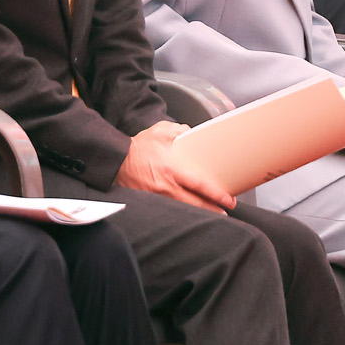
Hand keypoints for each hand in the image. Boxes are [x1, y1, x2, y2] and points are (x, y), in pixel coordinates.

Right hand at [117, 120, 235, 211]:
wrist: (116, 161)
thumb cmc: (138, 147)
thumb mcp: (161, 132)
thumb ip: (180, 130)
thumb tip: (193, 134)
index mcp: (172, 169)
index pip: (199, 185)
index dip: (216, 195)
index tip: (229, 200)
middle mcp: (166, 187)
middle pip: (195, 204)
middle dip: (213, 210)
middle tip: (225, 211)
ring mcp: (158, 197)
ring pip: (184, 209)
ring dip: (200, 213)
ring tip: (214, 213)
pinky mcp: (151, 201)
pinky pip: (172, 209)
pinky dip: (183, 212)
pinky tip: (191, 211)